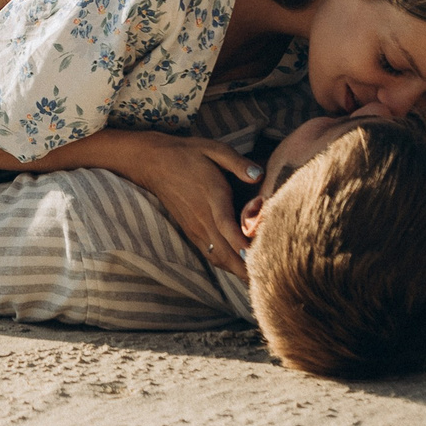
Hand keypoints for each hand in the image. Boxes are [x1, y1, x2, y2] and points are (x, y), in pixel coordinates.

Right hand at [127, 135, 265, 281]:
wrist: (154, 163)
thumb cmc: (188, 154)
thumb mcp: (214, 149)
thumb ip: (237, 163)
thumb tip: (259, 175)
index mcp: (212, 196)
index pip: (227, 226)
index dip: (242, 244)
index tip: (258, 257)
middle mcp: (202, 218)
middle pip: (225, 252)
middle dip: (247, 267)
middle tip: (272, 275)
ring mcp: (195, 228)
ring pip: (218, 258)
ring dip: (238, 270)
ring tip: (260, 277)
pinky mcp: (191, 232)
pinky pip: (210, 255)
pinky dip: (227, 264)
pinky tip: (242, 267)